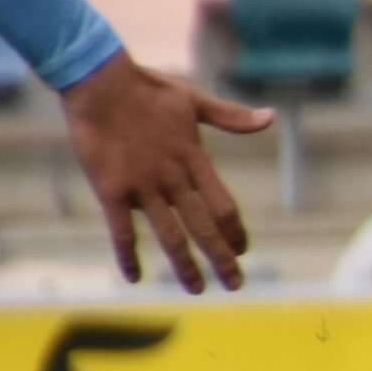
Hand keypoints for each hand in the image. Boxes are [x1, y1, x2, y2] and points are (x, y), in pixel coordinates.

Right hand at [58, 53, 267, 292]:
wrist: (99, 82)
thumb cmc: (147, 89)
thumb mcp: (195, 100)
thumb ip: (231, 117)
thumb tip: (271, 117)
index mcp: (195, 160)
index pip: (224, 206)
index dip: (235, 231)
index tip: (243, 250)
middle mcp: (174, 179)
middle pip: (205, 227)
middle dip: (222, 258)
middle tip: (236, 284)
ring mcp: (143, 187)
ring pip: (170, 235)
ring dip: (185, 265)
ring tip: (196, 289)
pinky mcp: (111, 190)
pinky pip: (121, 231)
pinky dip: (128, 256)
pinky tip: (135, 278)